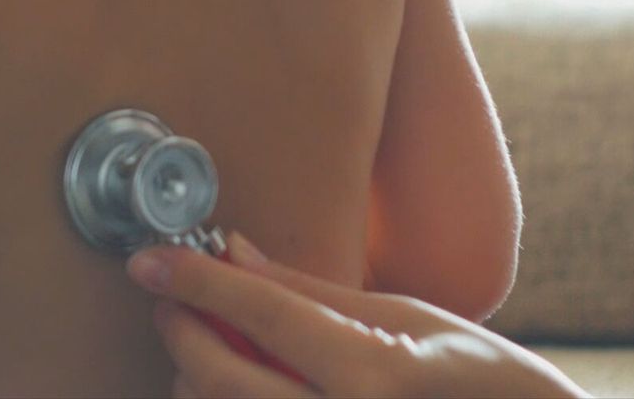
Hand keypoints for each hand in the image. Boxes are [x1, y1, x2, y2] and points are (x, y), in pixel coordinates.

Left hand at [126, 234, 589, 398]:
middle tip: (169, 297)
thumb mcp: (408, 318)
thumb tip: (233, 250)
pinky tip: (235, 383)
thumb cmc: (483, 381)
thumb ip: (310, 290)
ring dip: (192, 378)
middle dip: (180, 329)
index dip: (195, 279)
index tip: (149, 259)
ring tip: (207, 344)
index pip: (260, 314)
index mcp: (373, 376)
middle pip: (216, 378)